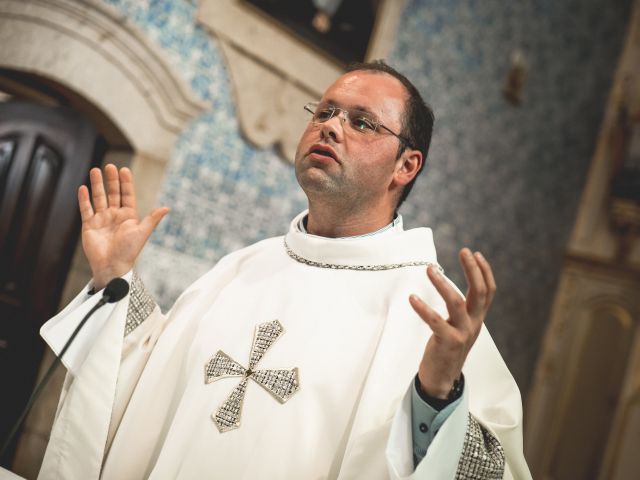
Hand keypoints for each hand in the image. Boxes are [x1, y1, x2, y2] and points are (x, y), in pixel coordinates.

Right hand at [78, 164, 168, 289]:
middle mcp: (115, 215)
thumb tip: (167, 207)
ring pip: (98, 198)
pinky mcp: (89, 225)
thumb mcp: (142, 233)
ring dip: (97, 185)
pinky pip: (86, 209)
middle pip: (112, 193)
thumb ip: (152, 219)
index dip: (126, 183)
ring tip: (95, 170)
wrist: (112, 266)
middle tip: (110, 166)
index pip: (127, 195)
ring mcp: (102, 219)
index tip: (124, 170)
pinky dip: (84, 199)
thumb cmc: (129, 251)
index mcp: (129, 216)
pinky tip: (83, 188)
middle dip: (111, 180)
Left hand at [409, 248, 495, 398]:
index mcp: (477, 319)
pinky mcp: (448, 342)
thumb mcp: (460, 327)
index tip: (476, 254)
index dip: (485, 272)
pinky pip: (435, 321)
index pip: (488, 291)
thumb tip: (451, 288)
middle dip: (473, 270)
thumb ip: (461, 310)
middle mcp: (474, 324)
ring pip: (457, 303)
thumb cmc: (447, 348)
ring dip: (443, 284)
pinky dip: (423, 308)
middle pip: (479, 292)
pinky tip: (412, 298)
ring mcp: (462, 333)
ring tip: (430, 269)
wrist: (442, 379)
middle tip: (464, 251)